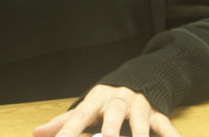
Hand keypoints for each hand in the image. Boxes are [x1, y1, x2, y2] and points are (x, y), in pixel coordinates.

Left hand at [32, 85, 178, 136]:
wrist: (142, 76)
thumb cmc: (107, 99)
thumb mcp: (87, 107)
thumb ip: (64, 122)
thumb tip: (37, 133)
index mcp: (97, 99)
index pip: (79, 116)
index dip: (68, 132)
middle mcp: (118, 100)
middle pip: (113, 112)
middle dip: (110, 126)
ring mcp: (139, 105)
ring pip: (140, 120)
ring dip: (140, 134)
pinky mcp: (157, 112)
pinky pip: (165, 125)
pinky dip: (170, 135)